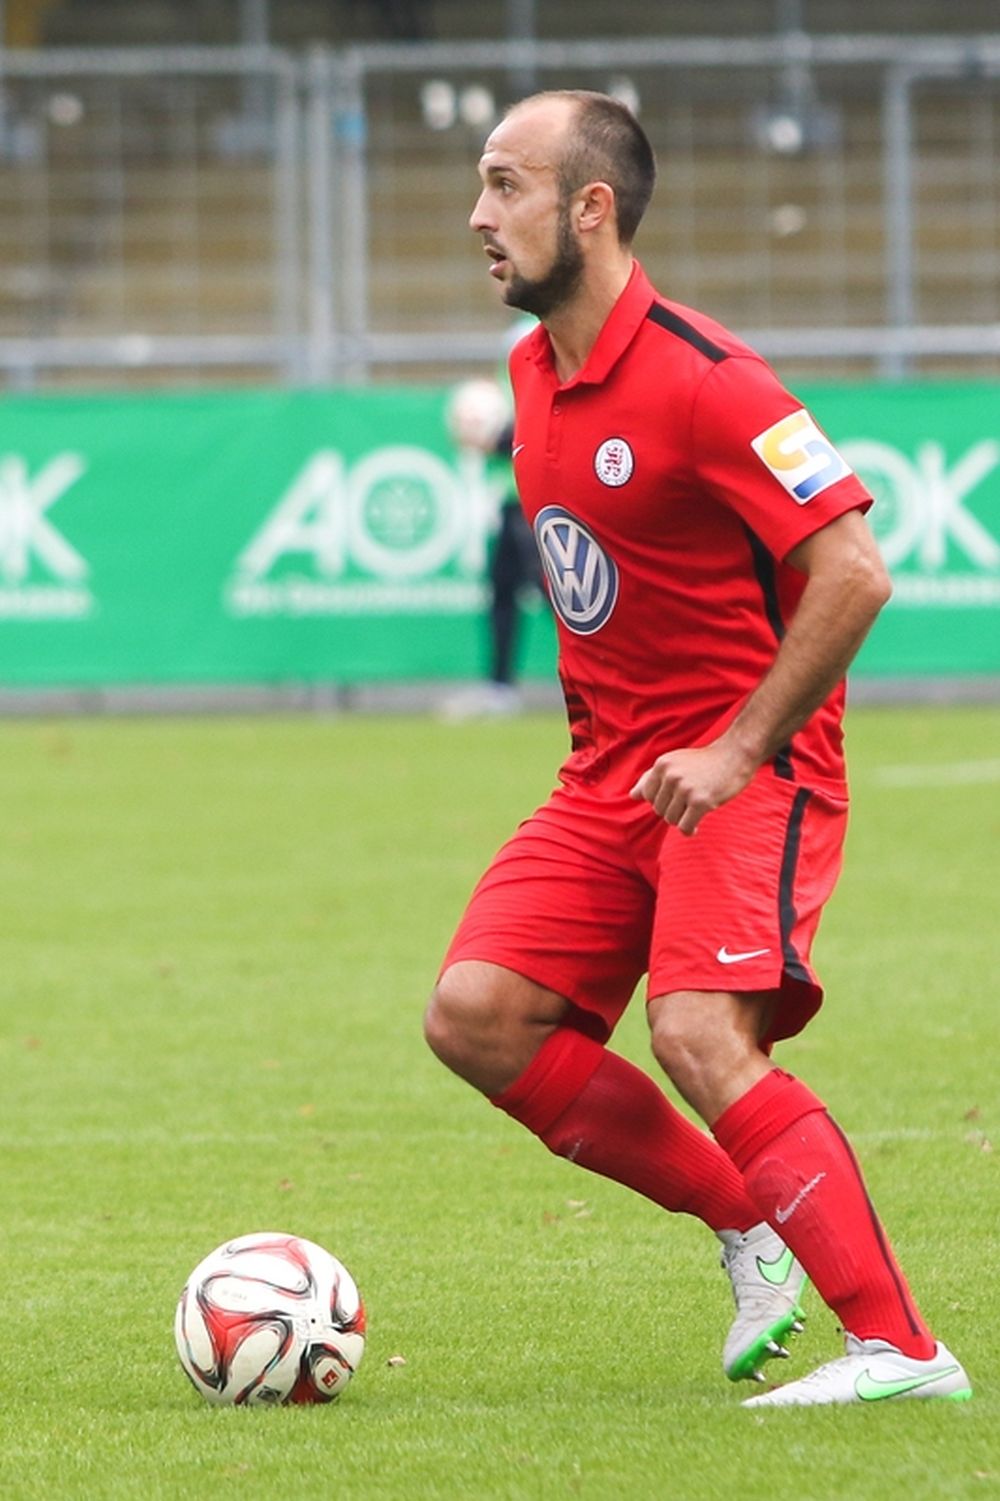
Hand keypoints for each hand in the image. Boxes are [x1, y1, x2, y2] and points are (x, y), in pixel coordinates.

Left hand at [629, 740, 756, 835]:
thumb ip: (652, 778)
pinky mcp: (700, 801)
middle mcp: (671, 776)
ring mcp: (685, 789)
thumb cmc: (704, 762)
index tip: (677, 796)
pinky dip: (689, 830)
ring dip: (682, 819)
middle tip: (690, 802)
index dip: (661, 800)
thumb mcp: (675, 763)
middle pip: (659, 810)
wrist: (736, 754)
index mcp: (662, 765)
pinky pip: (685, 826)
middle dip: (673, 810)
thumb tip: (632, 795)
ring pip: (671, 819)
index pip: (648, 796)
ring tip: (695, 809)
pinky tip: (696, 826)